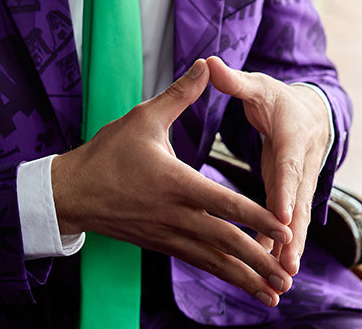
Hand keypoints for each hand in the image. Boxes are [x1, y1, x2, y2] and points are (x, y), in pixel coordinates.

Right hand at [52, 59, 293, 306]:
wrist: (72, 192)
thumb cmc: (108, 153)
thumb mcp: (144, 117)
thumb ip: (180, 95)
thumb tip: (205, 65)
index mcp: (176, 183)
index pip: (224, 203)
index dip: (256, 217)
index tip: (284, 228)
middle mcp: (176, 215)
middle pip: (225, 242)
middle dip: (260, 260)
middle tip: (288, 277)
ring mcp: (168, 234)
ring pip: (213, 261)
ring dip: (245, 279)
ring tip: (275, 296)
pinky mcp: (162, 244)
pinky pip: (198, 262)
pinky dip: (222, 274)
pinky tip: (239, 283)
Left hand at [207, 56, 330, 276]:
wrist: (311, 113)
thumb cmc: (278, 99)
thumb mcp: (257, 87)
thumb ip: (233, 80)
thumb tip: (208, 63)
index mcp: (291, 137)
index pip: (288, 166)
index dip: (286, 191)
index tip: (282, 216)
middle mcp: (301, 164)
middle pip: (298, 202)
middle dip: (293, 233)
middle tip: (287, 261)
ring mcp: (300, 183)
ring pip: (297, 219)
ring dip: (290, 247)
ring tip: (281, 277)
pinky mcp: (293, 196)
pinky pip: (289, 223)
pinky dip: (283, 246)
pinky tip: (271, 270)